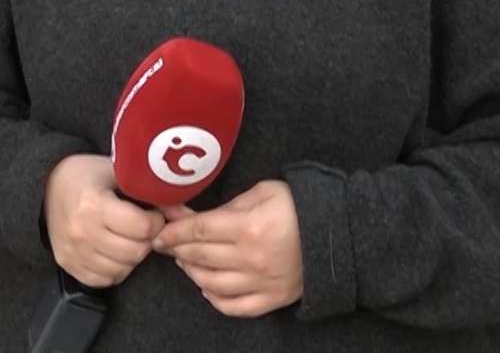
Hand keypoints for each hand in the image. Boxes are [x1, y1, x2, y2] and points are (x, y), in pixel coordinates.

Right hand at [42, 155, 165, 288]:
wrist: (47, 184)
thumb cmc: (86, 175)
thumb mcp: (117, 172)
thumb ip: (151, 193)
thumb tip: (184, 215)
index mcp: (94, 205)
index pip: (144, 228)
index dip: (157, 220)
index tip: (152, 213)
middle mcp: (82, 232)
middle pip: (136, 252)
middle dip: (146, 239)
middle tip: (141, 226)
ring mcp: (74, 252)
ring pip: (123, 269)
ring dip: (132, 256)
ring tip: (125, 236)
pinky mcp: (69, 265)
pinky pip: (105, 279)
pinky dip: (115, 268)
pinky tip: (112, 249)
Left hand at [154, 180, 303, 316]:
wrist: (340, 234)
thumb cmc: (300, 206)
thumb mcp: (263, 192)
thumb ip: (228, 206)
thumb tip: (196, 214)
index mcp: (248, 228)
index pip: (198, 231)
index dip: (173, 231)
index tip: (158, 232)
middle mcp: (251, 259)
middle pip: (200, 257)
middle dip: (176, 250)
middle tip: (165, 244)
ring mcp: (261, 282)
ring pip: (211, 284)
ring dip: (191, 272)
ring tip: (184, 262)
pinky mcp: (273, 299)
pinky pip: (235, 307)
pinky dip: (215, 299)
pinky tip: (207, 287)